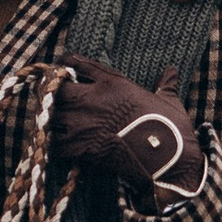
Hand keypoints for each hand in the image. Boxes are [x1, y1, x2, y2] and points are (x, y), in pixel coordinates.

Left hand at [48, 56, 204, 208]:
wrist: (166, 158)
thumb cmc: (170, 127)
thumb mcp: (169, 100)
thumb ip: (165, 85)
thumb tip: (172, 72)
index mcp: (113, 83)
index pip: (79, 64)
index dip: (66, 63)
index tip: (61, 64)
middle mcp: (93, 99)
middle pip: (56, 88)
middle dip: (51, 91)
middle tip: (49, 95)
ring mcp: (85, 123)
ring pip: (50, 115)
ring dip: (48, 117)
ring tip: (49, 120)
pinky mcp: (82, 147)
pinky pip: (55, 143)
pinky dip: (53, 143)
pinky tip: (56, 144)